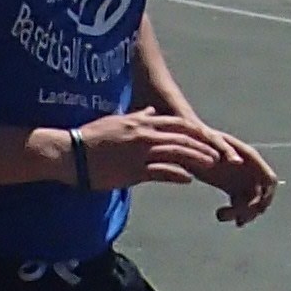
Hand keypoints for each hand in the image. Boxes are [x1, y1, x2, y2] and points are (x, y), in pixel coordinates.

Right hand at [63, 109, 277, 224]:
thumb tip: (149, 111)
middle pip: (182, 137)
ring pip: (176, 152)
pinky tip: (189, 179)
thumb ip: (136, 117)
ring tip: (213, 165)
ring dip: (197, 158)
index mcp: (141, 122)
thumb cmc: (90, 137)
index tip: (211, 138)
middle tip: (221, 154)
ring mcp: (139, 152)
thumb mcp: (116, 120)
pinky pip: (159, 171)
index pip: (177, 124)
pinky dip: (176, 174)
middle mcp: (144, 134)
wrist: (69, 152)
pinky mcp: (131, 170)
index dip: (196, 132)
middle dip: (204, 145)